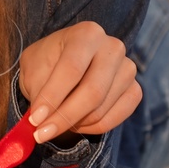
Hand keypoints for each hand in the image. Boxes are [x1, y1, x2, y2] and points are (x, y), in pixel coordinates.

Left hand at [18, 21, 140, 143]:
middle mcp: (113, 47)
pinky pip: (114, 120)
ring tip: (55, 121)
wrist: (66, 62)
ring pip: (101, 110)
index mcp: (87, 33)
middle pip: (92, 92)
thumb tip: (41, 120)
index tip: (35, 119)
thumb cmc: (48, 63)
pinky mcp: (134, 90)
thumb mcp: (34, 69)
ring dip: (74, 123)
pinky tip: (75, 122)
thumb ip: (39, 90)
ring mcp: (128, 69)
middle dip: (63, 117)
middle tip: (41, 133)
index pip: (72, 69)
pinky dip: (91, 128)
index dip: (53, 97)